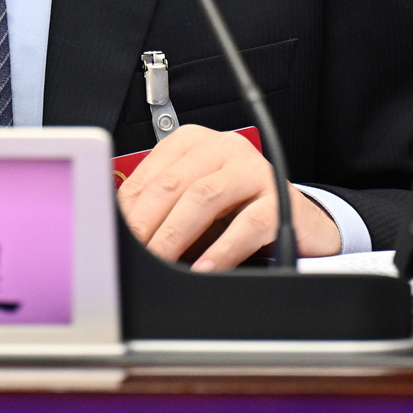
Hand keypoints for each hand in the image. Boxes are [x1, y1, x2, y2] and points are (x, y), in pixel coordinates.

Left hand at [116, 124, 341, 270]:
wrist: (297, 220)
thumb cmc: (236, 211)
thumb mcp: (194, 204)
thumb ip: (163, 210)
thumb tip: (124, 235)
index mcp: (193, 143)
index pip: (150, 173)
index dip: (129, 208)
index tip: (116, 236)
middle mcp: (222, 147)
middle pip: (174, 183)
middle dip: (147, 222)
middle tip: (133, 254)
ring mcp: (252, 169)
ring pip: (205, 197)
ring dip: (176, 234)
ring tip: (161, 261)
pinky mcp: (279, 196)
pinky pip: (248, 223)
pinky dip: (223, 250)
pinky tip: (205, 269)